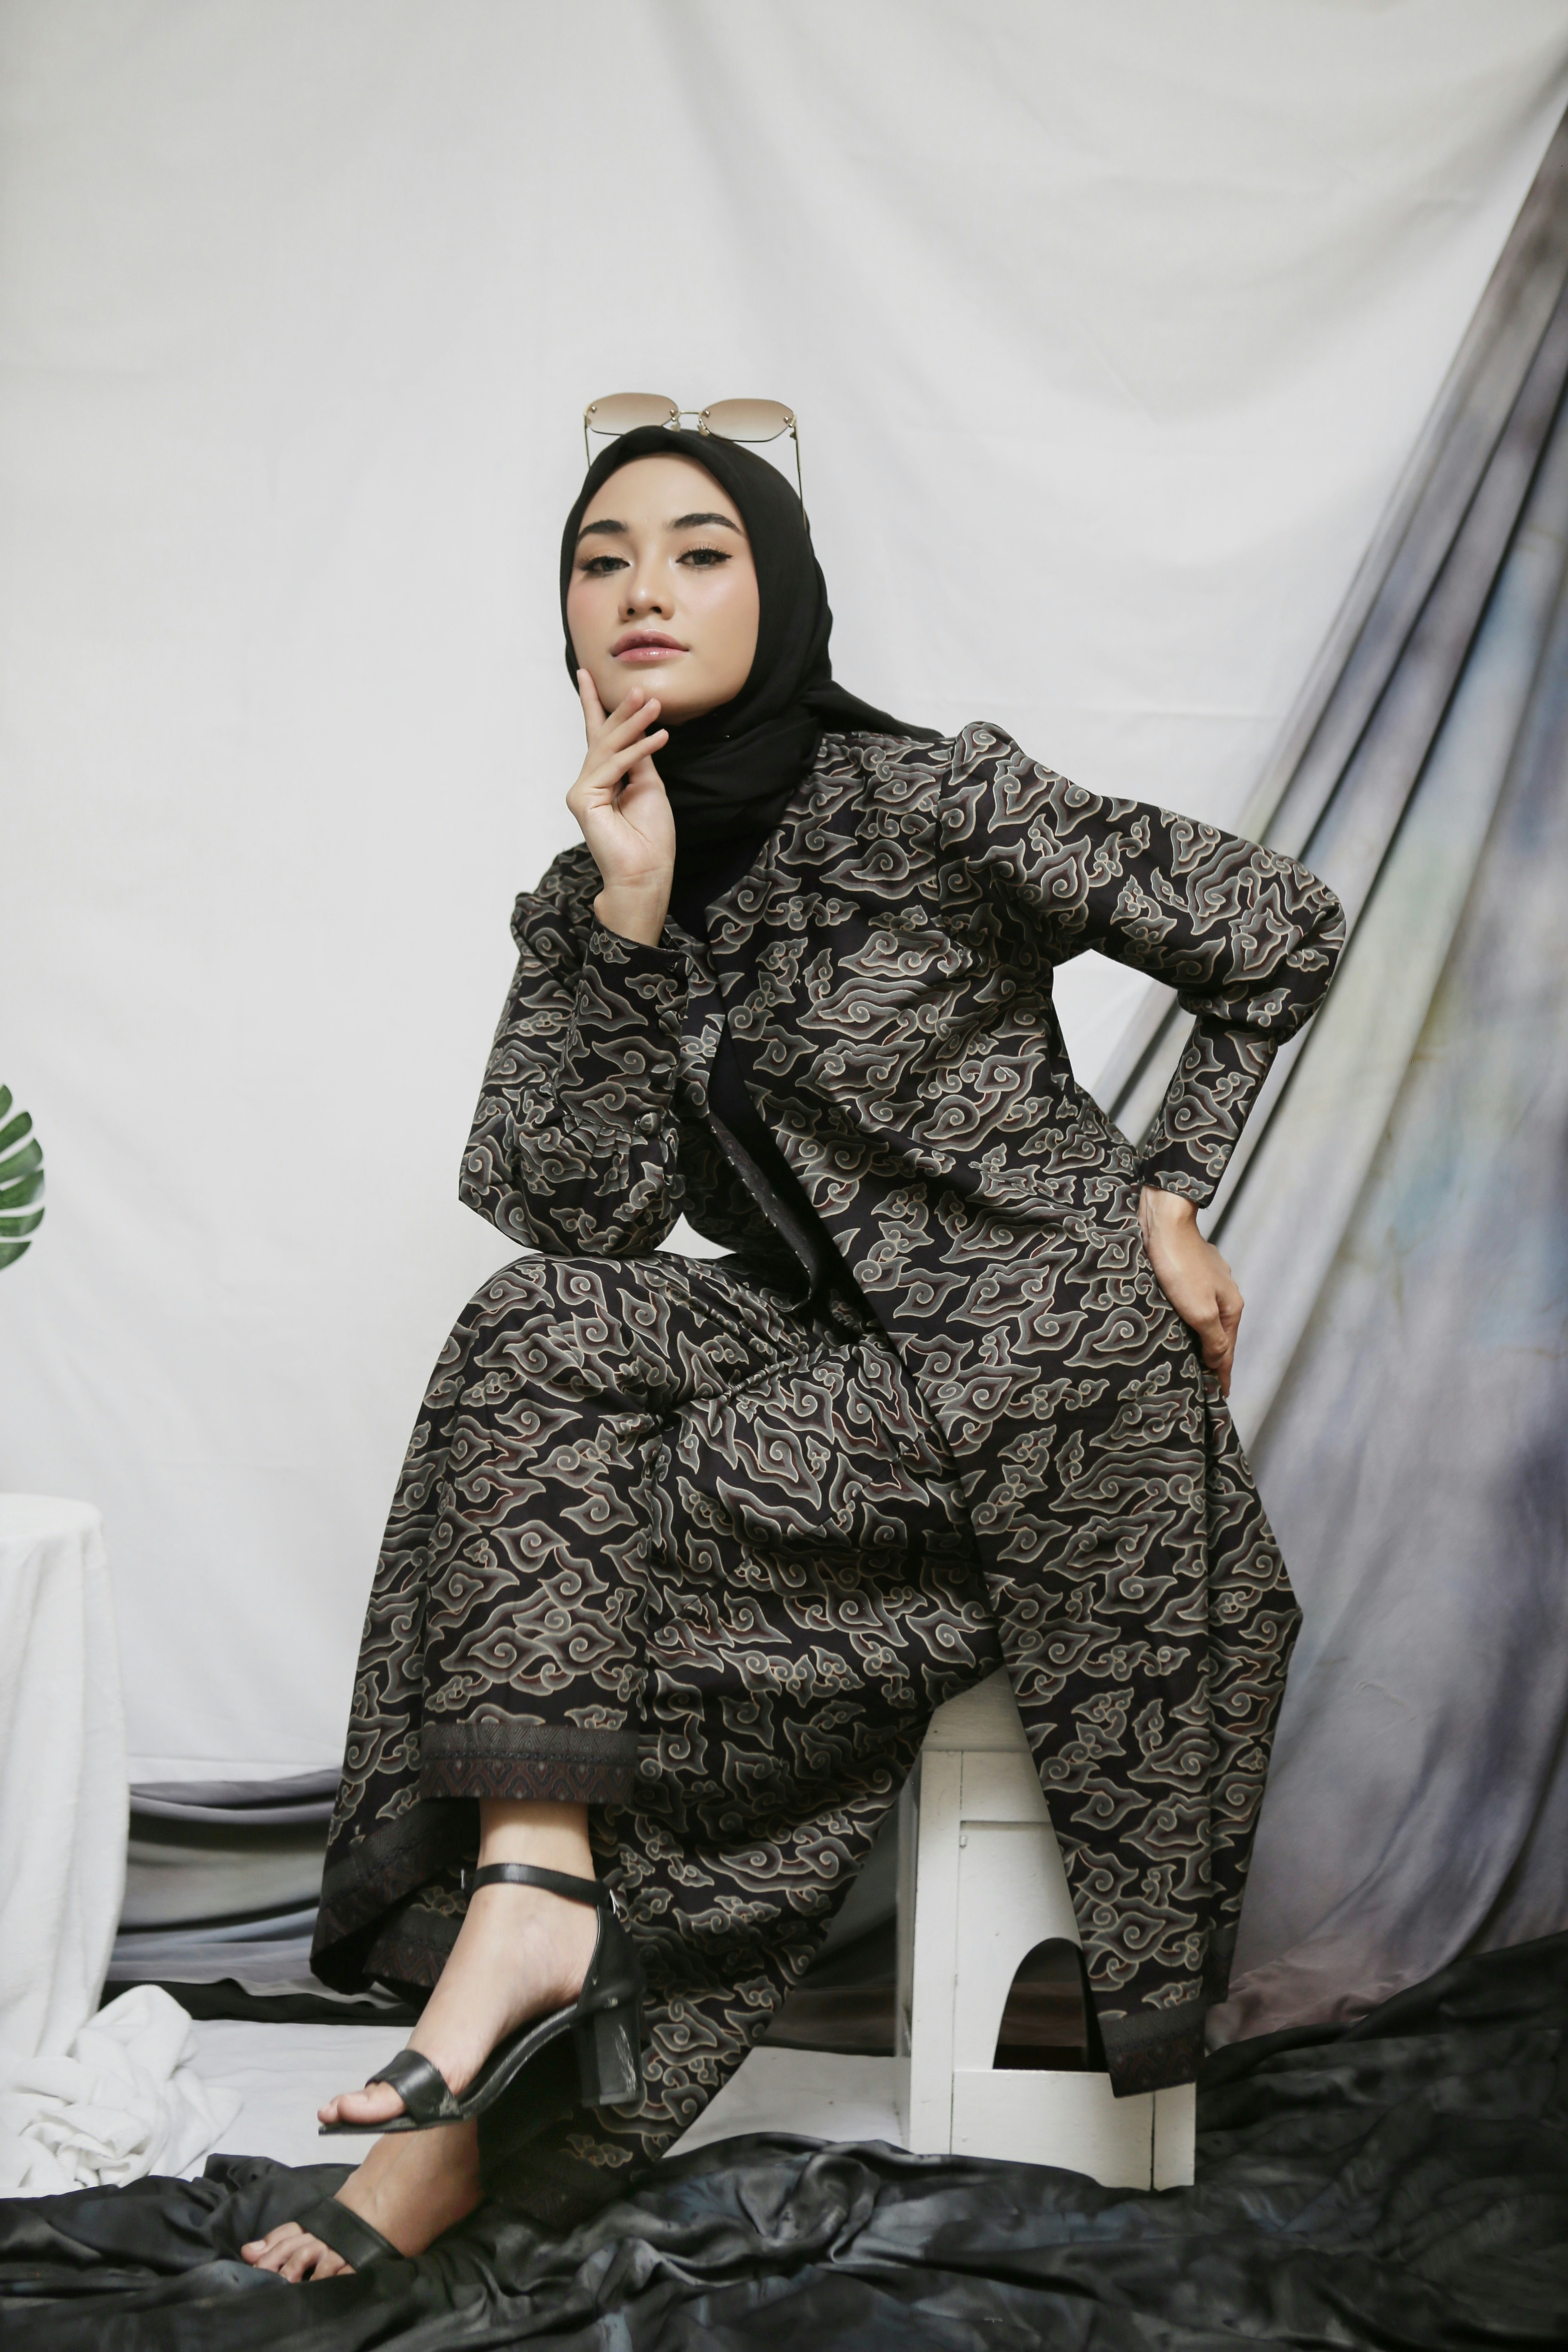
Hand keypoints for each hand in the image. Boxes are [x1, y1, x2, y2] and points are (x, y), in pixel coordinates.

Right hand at [566, 671, 674, 946]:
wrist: (645, 872)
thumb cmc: (650, 836)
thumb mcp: (649, 786)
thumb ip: (639, 759)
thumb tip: (639, 730)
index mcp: (603, 780)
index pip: (599, 737)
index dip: (595, 705)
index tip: (588, 674)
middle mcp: (588, 783)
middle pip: (603, 738)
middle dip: (621, 710)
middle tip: (639, 686)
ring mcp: (583, 791)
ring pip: (608, 748)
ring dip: (632, 724)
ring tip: (653, 703)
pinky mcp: (583, 800)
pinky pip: (614, 767)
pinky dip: (638, 751)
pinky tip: (659, 737)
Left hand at [1138, 1185, 1242, 1395]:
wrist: (1165, 1223)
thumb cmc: (1180, 1266)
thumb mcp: (1199, 1311)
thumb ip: (1214, 1339)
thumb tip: (1219, 1361)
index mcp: (1231, 1307)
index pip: (1228, 1351)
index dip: (1222, 1376)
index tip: (1219, 1397)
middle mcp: (1225, 1294)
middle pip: (1221, 1335)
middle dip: (1214, 1359)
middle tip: (1206, 1385)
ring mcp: (1209, 1281)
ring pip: (1207, 1318)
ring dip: (1202, 1339)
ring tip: (1194, 1359)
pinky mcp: (1192, 1271)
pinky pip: (1195, 1303)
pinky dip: (1191, 1320)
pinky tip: (1180, 1324)